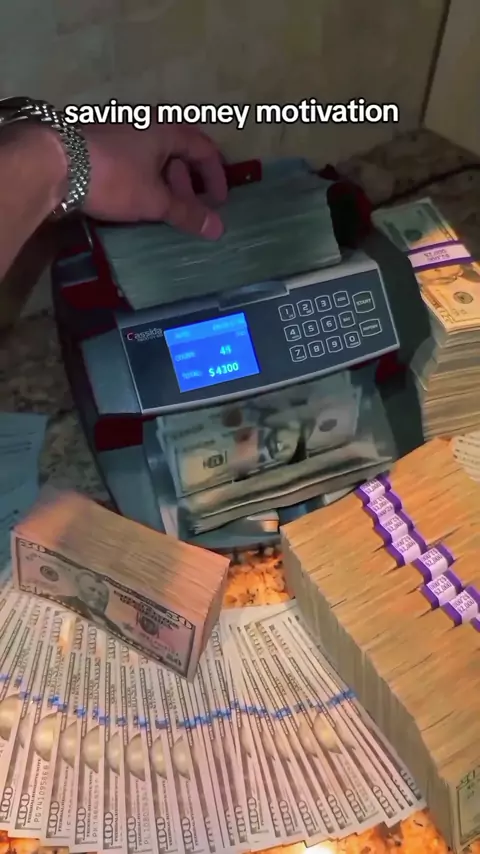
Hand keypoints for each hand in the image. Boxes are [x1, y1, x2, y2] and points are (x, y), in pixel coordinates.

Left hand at [82, 123, 226, 239]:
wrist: (54, 163)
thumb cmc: (113, 177)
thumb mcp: (154, 200)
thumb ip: (186, 214)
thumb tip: (218, 229)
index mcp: (166, 130)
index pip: (204, 148)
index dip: (216, 176)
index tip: (219, 202)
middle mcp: (146, 124)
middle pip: (179, 151)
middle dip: (189, 182)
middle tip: (190, 209)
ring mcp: (121, 131)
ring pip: (155, 156)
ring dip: (165, 183)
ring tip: (163, 209)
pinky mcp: (100, 143)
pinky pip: (134, 159)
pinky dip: (145, 179)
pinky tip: (136, 200)